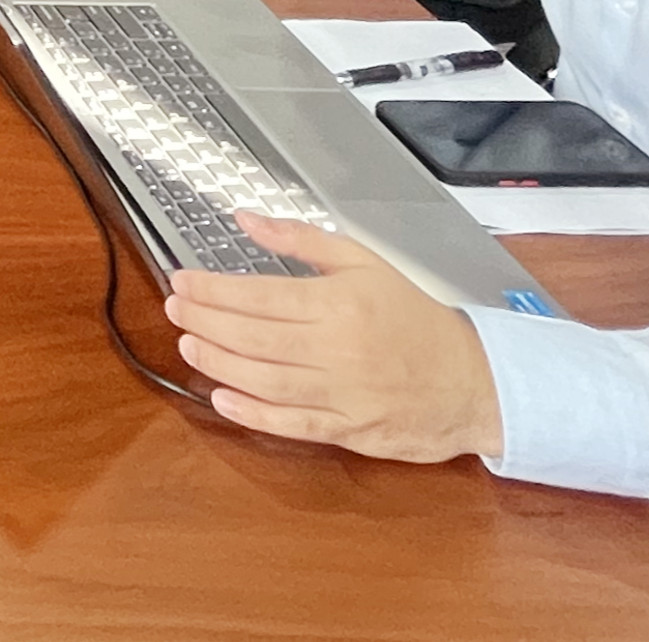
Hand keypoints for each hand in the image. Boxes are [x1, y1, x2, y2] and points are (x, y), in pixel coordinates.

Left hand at [164, 215, 504, 461]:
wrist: (473, 381)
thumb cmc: (417, 319)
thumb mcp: (366, 262)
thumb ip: (301, 239)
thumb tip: (247, 218)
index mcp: (342, 304)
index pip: (261, 295)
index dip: (213, 290)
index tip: (183, 281)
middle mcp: (339, 349)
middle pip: (255, 337)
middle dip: (205, 322)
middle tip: (175, 310)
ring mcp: (344, 394)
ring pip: (265, 381)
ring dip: (218, 364)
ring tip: (189, 345)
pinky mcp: (349, 430)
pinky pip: (292, 424)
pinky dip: (252, 414)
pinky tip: (222, 398)